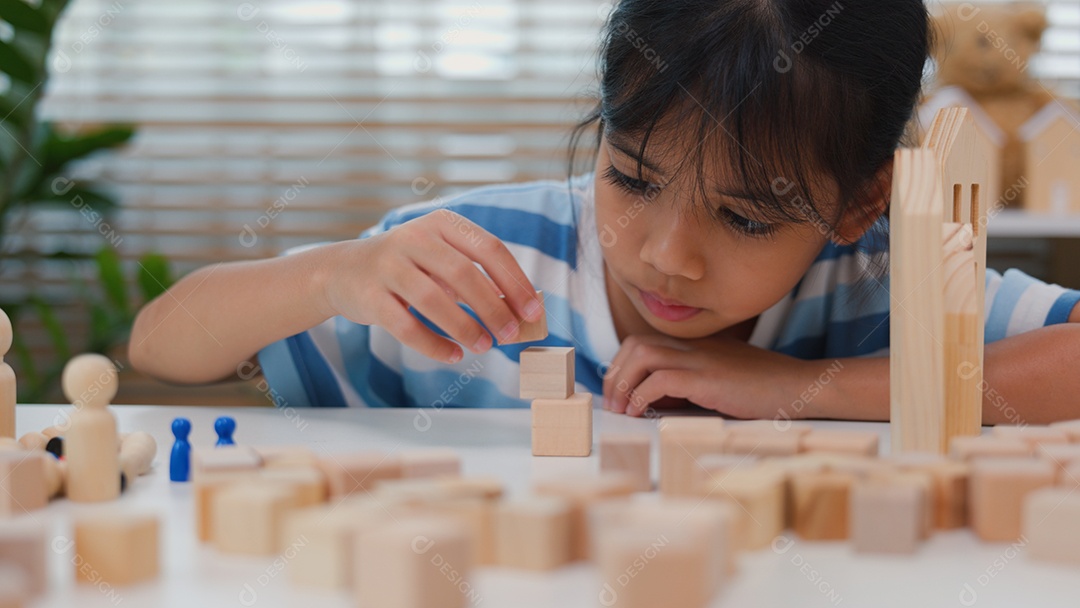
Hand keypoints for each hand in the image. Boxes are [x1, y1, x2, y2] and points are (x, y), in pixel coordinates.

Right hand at [319, 209, 542, 362]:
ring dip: (465, 327)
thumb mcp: (441, 260)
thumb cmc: (408, 268)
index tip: (533, 311)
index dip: (515, 282)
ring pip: (434, 300)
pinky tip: (453, 355)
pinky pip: (406, 326)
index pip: (489, 248)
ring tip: (484, 346)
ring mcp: (388, 265)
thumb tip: (519, 311)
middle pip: (464, 273)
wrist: (343, 271)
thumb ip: (477, 279)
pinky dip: (433, 345)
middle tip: (511, 335)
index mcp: (442, 223)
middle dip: (494, 308)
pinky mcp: (369, 296)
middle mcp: (414, 238)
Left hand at [601, 334, 810, 417]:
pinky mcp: (707, 378)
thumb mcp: (721, 383)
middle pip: (635, 343)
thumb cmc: (765, 391)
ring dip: (623, 382)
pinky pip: (660, 380)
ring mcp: (700, 359)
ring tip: (621, 410)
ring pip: (642, 354)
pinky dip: (642, 396)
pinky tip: (640, 413)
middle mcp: (693, 346)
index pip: (643, 341)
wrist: (800, 387)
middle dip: (615, 373)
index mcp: (695, 345)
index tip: (618, 392)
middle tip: (612, 403)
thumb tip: (656, 403)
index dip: (623, 365)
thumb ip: (691, 386)